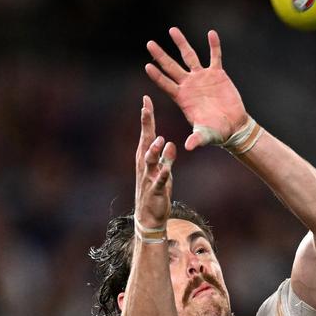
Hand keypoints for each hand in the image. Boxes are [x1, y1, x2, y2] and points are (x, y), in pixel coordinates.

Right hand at [135, 95, 175, 227]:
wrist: (150, 216)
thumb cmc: (157, 190)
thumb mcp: (163, 172)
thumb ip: (167, 158)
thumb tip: (171, 144)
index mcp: (146, 157)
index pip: (146, 133)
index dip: (147, 117)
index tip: (146, 100)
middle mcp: (144, 165)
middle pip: (145, 141)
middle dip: (146, 125)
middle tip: (145, 109)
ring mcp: (148, 177)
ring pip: (149, 160)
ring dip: (154, 149)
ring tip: (160, 139)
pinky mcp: (155, 190)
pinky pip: (160, 180)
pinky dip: (163, 173)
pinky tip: (167, 169)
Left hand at [145, 27, 247, 150]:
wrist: (233, 127)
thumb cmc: (216, 133)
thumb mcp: (205, 136)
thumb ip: (197, 138)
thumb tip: (189, 147)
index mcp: (183, 98)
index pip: (166, 84)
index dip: (157, 76)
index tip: (147, 66)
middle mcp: (189, 85)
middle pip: (172, 67)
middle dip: (160, 55)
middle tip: (149, 43)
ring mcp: (202, 78)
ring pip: (189, 56)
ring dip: (181, 43)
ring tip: (172, 30)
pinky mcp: (217, 74)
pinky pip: (215, 57)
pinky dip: (214, 46)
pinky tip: (211, 33)